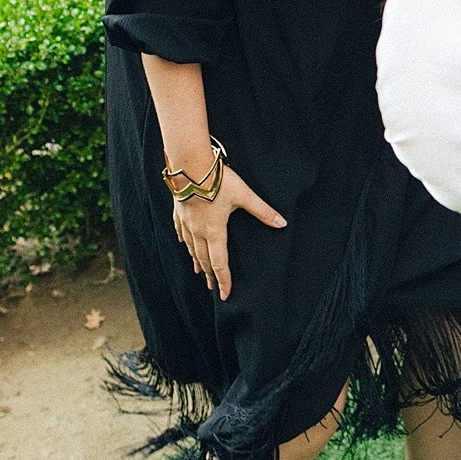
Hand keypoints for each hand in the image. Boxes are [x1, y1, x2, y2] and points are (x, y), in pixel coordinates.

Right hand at [172, 160, 284, 301]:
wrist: (190, 164)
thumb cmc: (217, 180)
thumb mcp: (244, 195)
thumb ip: (262, 210)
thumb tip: (282, 223)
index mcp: (214, 231)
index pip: (220, 263)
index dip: (223, 280)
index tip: (225, 295)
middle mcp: (197, 231)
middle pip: (204, 259)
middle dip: (210, 275)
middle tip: (213, 288)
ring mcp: (186, 222)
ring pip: (190, 247)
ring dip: (197, 261)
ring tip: (199, 271)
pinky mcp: (179, 211)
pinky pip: (180, 231)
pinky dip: (184, 241)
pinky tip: (183, 243)